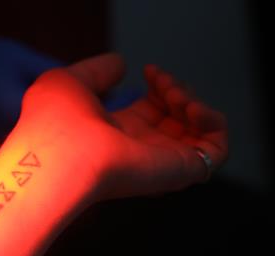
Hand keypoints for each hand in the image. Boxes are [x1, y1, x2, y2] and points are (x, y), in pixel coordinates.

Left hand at [15, 53, 228, 201]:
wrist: (61, 156)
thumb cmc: (56, 123)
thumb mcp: (72, 81)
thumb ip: (98, 71)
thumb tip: (121, 64)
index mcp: (117, 132)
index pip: (153, 110)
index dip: (160, 85)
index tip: (148, 70)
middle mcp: (141, 151)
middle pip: (178, 121)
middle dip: (177, 91)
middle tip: (162, 83)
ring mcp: (161, 164)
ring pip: (201, 135)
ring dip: (196, 103)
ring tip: (175, 95)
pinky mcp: (179, 172)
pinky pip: (217, 151)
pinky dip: (214, 121)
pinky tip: (190, 107)